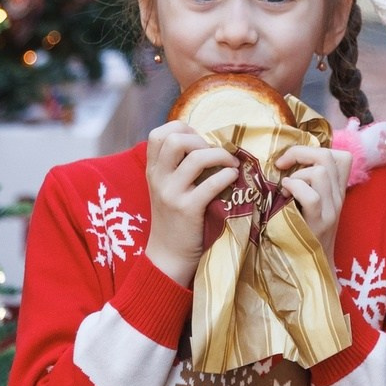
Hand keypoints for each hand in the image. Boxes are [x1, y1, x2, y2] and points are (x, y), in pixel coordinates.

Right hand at [145, 121, 236, 288]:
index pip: (158, 134)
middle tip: (215, 153)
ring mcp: (171, 194)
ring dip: (220, 155)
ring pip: (196, 158)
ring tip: (231, 164)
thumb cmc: (173, 218)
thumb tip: (206, 143)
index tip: (199, 141)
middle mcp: (158, 178)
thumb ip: (176, 166)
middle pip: (175, 139)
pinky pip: (211, 184)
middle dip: (201, 139)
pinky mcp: (187, 210)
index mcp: (153, 170)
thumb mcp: (166, 188)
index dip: (182, 129)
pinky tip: (233, 178)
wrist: (168, 256)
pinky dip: (227, 175)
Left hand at [277, 141, 350, 263]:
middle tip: (282, 164)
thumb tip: (285, 163)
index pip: (342, 157)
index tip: (295, 160)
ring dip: (296, 174)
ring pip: (320, 172)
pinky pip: (311, 196)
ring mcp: (331, 211)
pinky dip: (294, 188)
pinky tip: (285, 196)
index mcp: (337, 192)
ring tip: (285, 189)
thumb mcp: (310, 207)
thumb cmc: (302, 235)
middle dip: (300, 153)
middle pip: (327, 156)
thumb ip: (307, 186)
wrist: (312, 270)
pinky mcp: (319, 224)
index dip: (316, 149)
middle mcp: (338, 198)